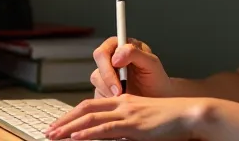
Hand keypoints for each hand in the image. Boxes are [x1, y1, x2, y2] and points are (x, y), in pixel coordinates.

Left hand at [44, 94, 205, 140]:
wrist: (189, 115)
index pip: (91, 104)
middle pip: (85, 108)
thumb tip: (111, 137)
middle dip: (64, 120)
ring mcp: (127, 113)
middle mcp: (122, 103)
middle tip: (48, 131)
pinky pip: (106, 128)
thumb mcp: (143, 122)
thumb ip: (126, 127)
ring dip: (69, 128)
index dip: (72, 114)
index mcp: (124, 101)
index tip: (59, 125)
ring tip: (54, 135)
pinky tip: (76, 138)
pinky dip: (88, 133)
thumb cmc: (170, 121)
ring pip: (91, 117)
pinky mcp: (134, 124)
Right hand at [91, 36, 171, 97]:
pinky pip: (97, 93)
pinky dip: (108, 98)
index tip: (119, 68)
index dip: (108, 59)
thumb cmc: (156, 80)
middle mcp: (112, 57)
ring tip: (126, 96)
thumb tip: (116, 57)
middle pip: (98, 59)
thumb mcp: (151, 63)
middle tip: (119, 91)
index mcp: (122, 46)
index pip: (106, 46)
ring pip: (96, 77)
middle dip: (108, 76)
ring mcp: (105, 74)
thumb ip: (135, 53)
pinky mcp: (102, 89)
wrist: (157, 100)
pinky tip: (121, 101)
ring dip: (109, 89)